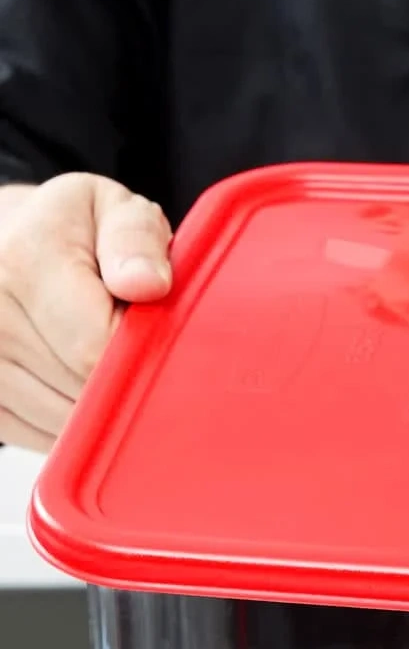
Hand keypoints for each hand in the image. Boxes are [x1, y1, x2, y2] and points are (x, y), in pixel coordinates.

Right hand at [0, 173, 172, 450]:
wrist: (8, 243)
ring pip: (65, 425)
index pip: (98, 349)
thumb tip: (148, 283)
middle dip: (125, 379)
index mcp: (24, 260)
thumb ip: (136, 239)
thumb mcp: (111, 210)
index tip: (154, 334)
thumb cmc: (71, 232)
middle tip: (131, 342)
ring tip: (100, 354)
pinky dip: (74, 423)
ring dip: (101, 406)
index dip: (141, 354)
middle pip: (84, 392)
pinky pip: (45, 438)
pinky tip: (78, 380)